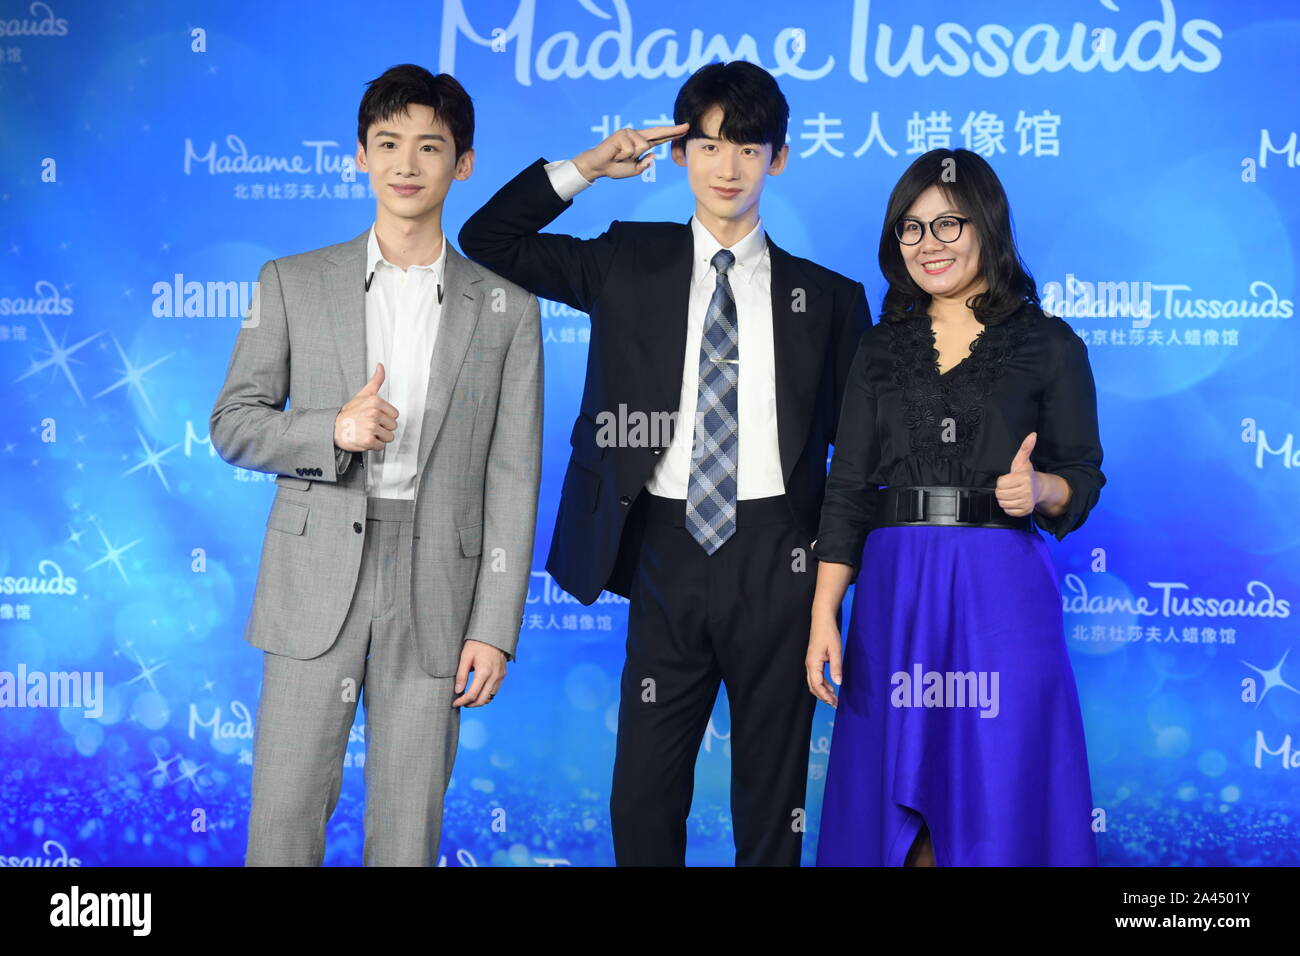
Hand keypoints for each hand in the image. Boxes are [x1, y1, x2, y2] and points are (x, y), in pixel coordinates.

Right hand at [335, 363, 398, 452]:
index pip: (395, 415)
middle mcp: (374, 413)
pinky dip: (374, 446)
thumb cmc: (349, 413)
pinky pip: (381, 446)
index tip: (375, 417)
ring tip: (368, 432)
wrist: (333, 428)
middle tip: (370, 425)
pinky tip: (365, 439)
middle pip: (393, 426)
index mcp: (375, 401)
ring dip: (379, 437)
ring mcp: (371, 427)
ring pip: (389, 437)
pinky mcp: (368, 440)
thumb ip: (376, 381)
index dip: (386, 417)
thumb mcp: (363, 394)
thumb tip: (381, 366)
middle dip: (383, 428)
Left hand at [452, 640, 506, 707]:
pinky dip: (486, 695)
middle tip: (460, 703)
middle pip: (482, 700)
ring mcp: (500, 676)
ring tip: (468, 698)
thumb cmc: (477, 644)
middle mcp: (494, 676)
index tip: (454, 703)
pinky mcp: (502, 675)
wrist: (494, 634)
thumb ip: (461, 675)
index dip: (462, 701)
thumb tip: (458, 691)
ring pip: (490, 697)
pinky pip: (495, 690)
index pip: (472, 694)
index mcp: (484, 672)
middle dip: (470, 704)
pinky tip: (478, 691)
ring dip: (479, 701)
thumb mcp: (465, 656)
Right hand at [572, 122, 688, 181]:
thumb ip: (644, 164)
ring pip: (642, 146)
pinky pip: (631, 149)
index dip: (672, 133)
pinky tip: (616, 154)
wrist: (599, 167)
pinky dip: (623, 156)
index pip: (660, 137)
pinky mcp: (621, 134)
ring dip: (630, 157)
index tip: (685, 129)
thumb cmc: (616, 168)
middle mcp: (637, 135)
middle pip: (658, 132)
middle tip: (687, 126)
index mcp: (641, 143)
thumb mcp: (635, 169)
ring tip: (620, 157)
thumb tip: (653, 154)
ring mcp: (629, 133)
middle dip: (673, 131)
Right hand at [806, 613, 843, 707]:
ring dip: (822, 692)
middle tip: (835, 704)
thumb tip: (838, 683)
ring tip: (833, 697)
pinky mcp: (813, 661)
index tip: (834, 702)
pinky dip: (822, 685)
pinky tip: (830, 686)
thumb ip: (836, 667)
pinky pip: (815, 677)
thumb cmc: (828, 633)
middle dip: (823, 697)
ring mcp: (810, 663)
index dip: (825, 696)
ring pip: (813, 683)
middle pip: (813, 687)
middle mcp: (809, 665)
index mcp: (813, 663)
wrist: (822, 620)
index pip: (817, 685)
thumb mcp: (835, 650)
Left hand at [994, 431, 1039, 516]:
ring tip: (1012, 493)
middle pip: (1000, 494)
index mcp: (1025, 478)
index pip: (1000, 483)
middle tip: (1010, 486)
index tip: (1010, 478)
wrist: (1040, 488)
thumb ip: (1025, 448)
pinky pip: (1008, 511)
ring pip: (1003, 503)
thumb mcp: (1023, 461)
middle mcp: (1027, 491)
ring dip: (1004, 498)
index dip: (1002, 480)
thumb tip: (1032, 434)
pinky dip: (1008, 506)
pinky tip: (1015, 500)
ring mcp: (1027, 502)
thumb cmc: (1027, 474)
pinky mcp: (1026, 511)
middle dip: (1002, 490)